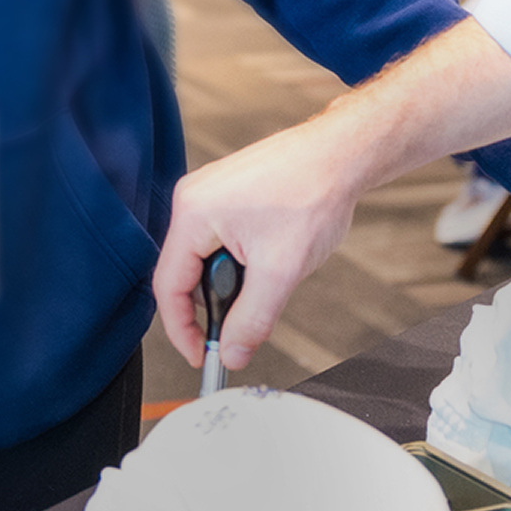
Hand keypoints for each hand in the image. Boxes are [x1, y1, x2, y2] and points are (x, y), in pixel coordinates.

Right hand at [154, 122, 359, 374]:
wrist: (341, 153)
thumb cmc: (313, 191)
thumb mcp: (280, 271)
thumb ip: (251, 320)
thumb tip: (232, 353)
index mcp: (193, 212)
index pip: (168, 288)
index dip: (183, 331)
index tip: (202, 356)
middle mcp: (193, 197)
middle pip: (184, 273)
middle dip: (215, 302)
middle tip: (245, 321)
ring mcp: (210, 191)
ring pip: (204, 257)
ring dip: (232, 279)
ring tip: (270, 274)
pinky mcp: (228, 191)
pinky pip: (219, 238)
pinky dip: (240, 258)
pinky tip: (271, 253)